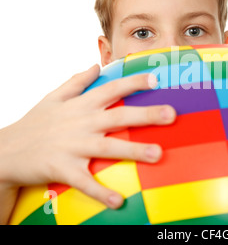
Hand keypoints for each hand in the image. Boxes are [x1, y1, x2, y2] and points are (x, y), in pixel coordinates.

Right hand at [0, 64, 175, 220]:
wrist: (5, 149)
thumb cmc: (34, 123)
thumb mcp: (53, 97)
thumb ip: (77, 81)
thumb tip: (96, 65)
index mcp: (81, 105)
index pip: (112, 88)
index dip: (134, 82)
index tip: (156, 78)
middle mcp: (81, 123)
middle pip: (119, 116)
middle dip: (146, 114)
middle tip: (171, 114)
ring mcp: (73, 146)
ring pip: (108, 147)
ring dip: (133, 151)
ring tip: (158, 154)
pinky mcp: (62, 168)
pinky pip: (85, 181)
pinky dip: (101, 192)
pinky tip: (119, 201)